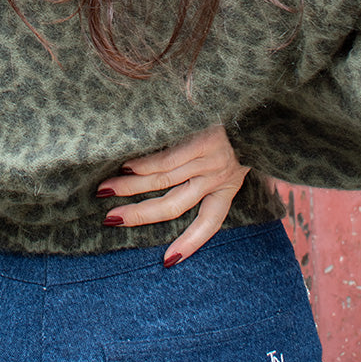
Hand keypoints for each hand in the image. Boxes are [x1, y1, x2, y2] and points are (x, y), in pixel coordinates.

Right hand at [96, 126, 248, 266]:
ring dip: (130, 188)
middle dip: (139, 215)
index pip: (208, 224)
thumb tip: (166, 182)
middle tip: (111, 219)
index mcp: (228, 187)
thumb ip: (207, 173)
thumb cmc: (238, 129)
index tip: (167, 261)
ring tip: (106, 190)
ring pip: (163, 181)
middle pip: (173, 206)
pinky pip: (167, 158)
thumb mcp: (234, 158)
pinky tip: (126, 167)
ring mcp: (209, 159)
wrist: (254, 100)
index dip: (189, 243)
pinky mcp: (201, 140)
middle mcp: (218, 177)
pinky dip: (143, 165)